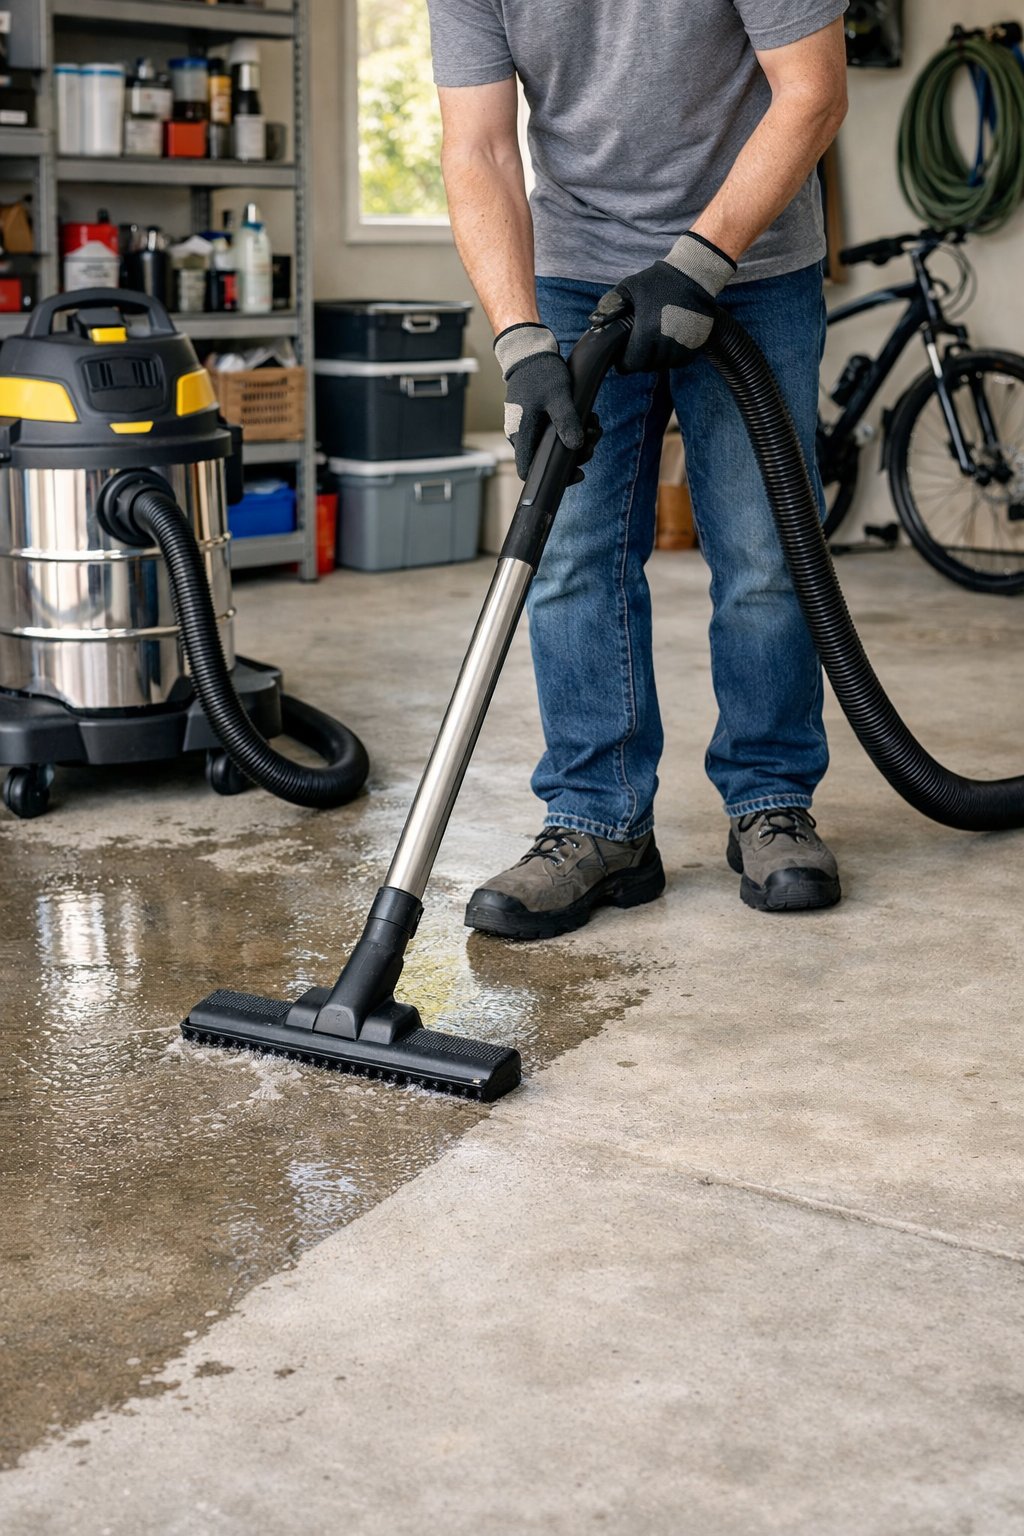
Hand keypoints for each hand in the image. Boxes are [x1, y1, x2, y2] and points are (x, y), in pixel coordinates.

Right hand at [495, 323, 584, 479]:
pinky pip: (555, 433)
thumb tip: (576, 446)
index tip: (574, 473)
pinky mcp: (537, 420)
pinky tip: (588, 419)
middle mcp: (522, 435)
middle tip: (594, 442)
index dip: (550, 478)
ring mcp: (529, 428)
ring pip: (555, 446)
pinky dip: (572, 430)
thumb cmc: (540, 373)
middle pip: (547, 460)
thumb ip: (566, 421)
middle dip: (575, 455)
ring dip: (578, 441)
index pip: (528, 471)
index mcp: (522, 434)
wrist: (529, 352)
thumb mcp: (557, 396)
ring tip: (595, 426)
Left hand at [611, 232, 735, 373]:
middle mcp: (667, 343)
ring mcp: (684, 345)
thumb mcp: (630, 287)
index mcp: (647, 332)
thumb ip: (610, 304)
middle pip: (648, 365)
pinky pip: (681, 361)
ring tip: (653, 344)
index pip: (632, 364)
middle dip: (640, 360)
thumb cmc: (659, 281)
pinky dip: (673, 357)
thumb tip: (594, 321)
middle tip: (638, 348)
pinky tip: (669, 344)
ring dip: (657, 359)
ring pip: (665, 364)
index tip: (623, 358)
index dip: (625, 363)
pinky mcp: (697, 344)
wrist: (693, 274)